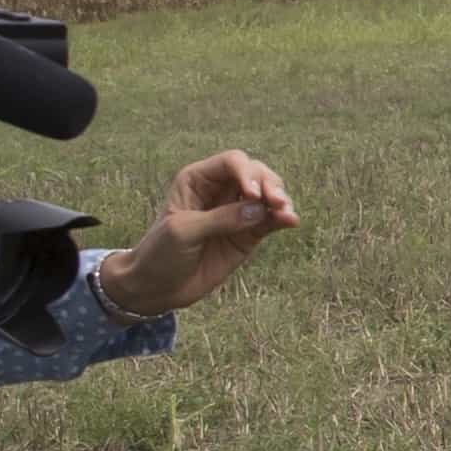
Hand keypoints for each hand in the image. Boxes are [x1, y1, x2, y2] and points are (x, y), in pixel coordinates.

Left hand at [96, 150, 296, 316]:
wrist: (158, 287)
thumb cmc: (161, 253)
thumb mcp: (184, 232)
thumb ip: (221, 219)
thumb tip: (259, 210)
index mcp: (198, 180)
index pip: (231, 162)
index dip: (246, 172)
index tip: (252, 194)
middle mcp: (220, 190)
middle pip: (255, 173)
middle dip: (268, 184)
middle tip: (276, 202)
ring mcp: (236, 212)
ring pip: (267, 195)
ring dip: (280, 200)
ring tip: (285, 213)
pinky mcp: (248, 234)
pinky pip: (270, 221)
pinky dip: (282, 219)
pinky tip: (292, 221)